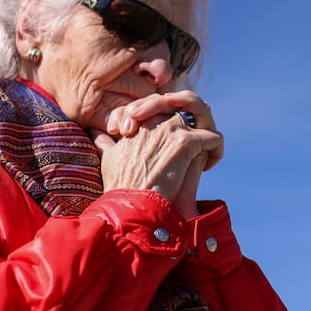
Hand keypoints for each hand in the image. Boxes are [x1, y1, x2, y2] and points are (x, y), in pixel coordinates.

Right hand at [92, 104, 221, 212]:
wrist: (130, 204)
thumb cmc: (118, 185)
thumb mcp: (107, 156)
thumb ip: (103, 139)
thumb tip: (94, 131)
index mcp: (139, 118)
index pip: (164, 107)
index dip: (171, 123)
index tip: (171, 146)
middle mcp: (155, 118)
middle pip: (185, 110)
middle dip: (193, 125)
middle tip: (195, 147)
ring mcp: (171, 128)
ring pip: (202, 120)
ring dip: (206, 137)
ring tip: (204, 156)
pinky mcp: (185, 142)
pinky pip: (213, 137)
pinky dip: (216, 151)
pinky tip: (208, 166)